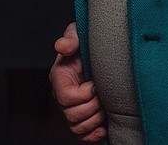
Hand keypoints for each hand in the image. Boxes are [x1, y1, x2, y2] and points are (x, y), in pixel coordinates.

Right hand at [49, 22, 107, 141]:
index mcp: (60, 77)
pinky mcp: (82, 116)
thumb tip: (63, 46)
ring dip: (95, 120)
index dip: (84, 94)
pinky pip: (82, 135)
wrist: (100, 50)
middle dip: (93, 107)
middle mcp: (62, 95)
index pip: (66, 97)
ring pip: (77, 127)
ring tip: (106, 106)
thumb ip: (71, 37)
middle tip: (105, 95)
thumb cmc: (88, 40)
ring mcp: (71, 107)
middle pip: (72, 115)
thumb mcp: (80, 32)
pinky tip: (104, 128)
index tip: (96, 84)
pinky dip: (93, 135)